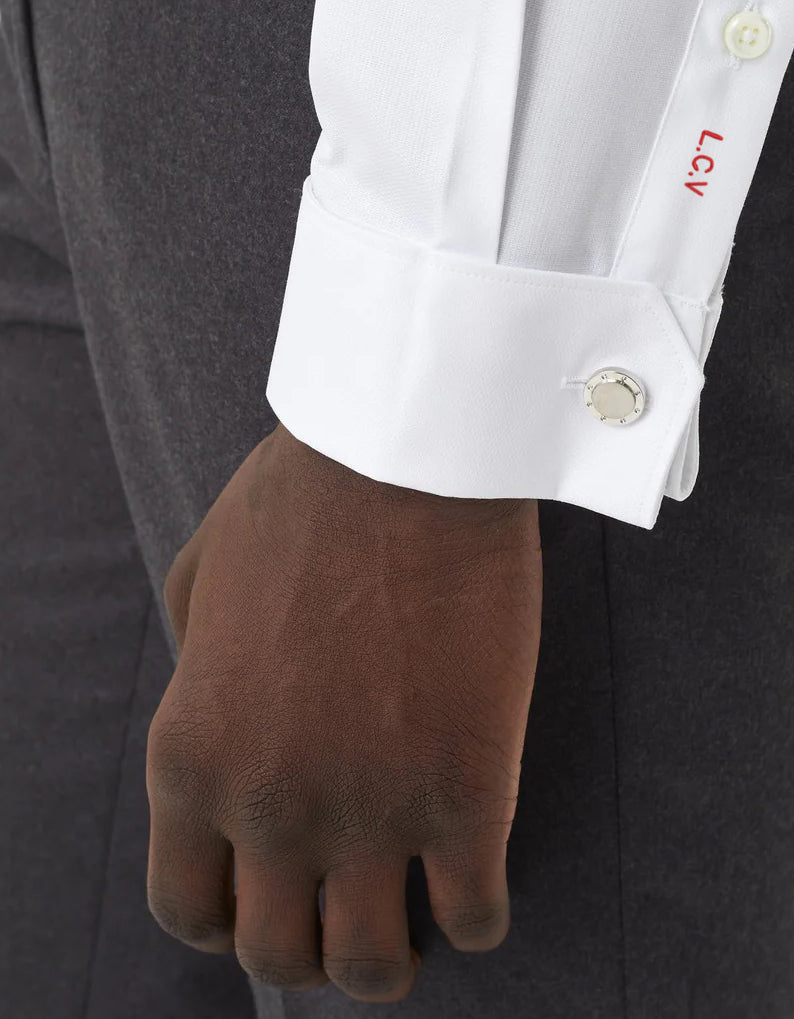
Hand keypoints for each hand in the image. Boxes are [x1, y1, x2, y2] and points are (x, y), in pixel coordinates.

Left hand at [146, 423, 541, 1002]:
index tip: (268, 898)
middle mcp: (269, 807)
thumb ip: (192, 677)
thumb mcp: (197, 583)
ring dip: (387, 961)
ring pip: (372, 967)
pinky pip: (475, 919)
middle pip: (278, 955)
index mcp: (191, 758)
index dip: (228, 918)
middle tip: (341, 912)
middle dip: (308, 948)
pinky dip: (474, 918)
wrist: (403, 461)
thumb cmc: (299, 503)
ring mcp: (370, 812)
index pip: (187, 908)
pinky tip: (474, 876)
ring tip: (406, 923)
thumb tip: (221, 727)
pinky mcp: (467, 795)